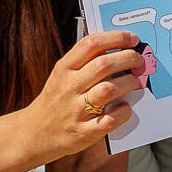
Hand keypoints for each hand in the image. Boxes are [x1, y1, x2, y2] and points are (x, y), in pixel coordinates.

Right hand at [8, 31, 144, 167]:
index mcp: (64, 69)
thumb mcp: (62, 74)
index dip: (116, 38)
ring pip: (108, 90)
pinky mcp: (82, 132)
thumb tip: (119, 45)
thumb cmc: (55, 100)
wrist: (33, 134)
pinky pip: (109, 120)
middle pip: (103, 65)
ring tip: (134, 82)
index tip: (132, 38)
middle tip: (139, 61)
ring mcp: (74, 111)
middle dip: (128, 58)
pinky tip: (125, 108)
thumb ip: (85, 61)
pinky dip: (122, 113)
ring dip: (128, 83)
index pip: (91, 44)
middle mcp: (68, 87)